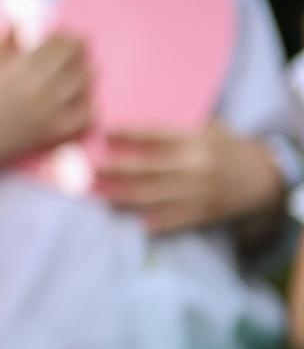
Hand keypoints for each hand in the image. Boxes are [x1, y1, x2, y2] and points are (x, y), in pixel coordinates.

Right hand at [0, 31, 90, 168]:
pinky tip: (82, 97)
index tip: (61, 35)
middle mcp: (39, 89)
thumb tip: (21, 15)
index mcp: (21, 68)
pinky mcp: (54, 133)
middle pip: (77, 60)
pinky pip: (86, 116)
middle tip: (77, 48)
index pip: (59, 42)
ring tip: (81, 68)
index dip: (65, 35)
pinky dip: (89, 104)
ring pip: (86, 84)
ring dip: (87, 71)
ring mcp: (50, 112)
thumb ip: (5, 38)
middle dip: (80, 49)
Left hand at [95, 123, 282, 233]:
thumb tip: (130, 127)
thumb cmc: (226, 147)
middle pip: (145, 168)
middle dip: (113, 168)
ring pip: (150, 196)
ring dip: (119, 194)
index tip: (103, 131)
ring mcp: (198, 193)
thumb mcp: (207, 128)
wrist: (263, 177)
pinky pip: (170, 220)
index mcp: (196, 140)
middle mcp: (195, 166)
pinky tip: (129, 219)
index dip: (128, 133)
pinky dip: (150, 221)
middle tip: (85, 166)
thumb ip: (174, 129)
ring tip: (95, 192)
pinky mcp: (202, 214)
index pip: (155, 135)